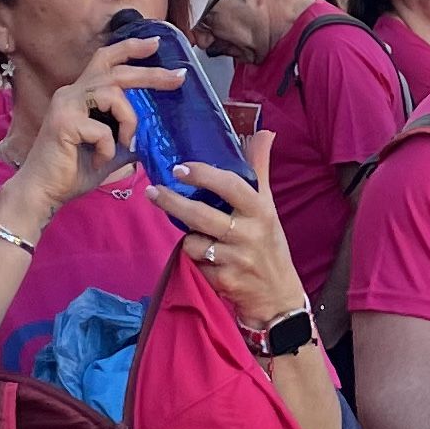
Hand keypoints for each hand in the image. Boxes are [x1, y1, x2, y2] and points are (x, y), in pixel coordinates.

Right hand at [23, 33, 188, 210]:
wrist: (43, 192)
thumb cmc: (74, 171)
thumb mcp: (110, 149)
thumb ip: (127, 136)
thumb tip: (155, 134)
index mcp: (80, 94)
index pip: (105, 60)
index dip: (130, 48)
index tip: (155, 44)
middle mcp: (71, 93)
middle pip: (116, 71)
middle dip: (150, 73)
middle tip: (178, 77)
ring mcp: (66, 105)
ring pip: (113, 94)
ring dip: (129, 120)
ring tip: (126, 142)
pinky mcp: (64, 123)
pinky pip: (102, 130)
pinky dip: (109, 147)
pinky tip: (99, 160)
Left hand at [148, 142, 304, 330]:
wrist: (277, 295)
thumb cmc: (269, 244)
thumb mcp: (268, 207)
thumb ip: (260, 170)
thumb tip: (266, 133)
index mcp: (260, 210)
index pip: (231, 185)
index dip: (203, 174)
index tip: (179, 168)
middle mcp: (249, 232)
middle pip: (201, 214)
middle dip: (172, 202)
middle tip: (152, 191)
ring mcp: (236, 258)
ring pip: (193, 241)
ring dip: (188, 238)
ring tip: (198, 237)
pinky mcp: (224, 280)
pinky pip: (196, 263)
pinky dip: (197, 260)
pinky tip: (209, 261)